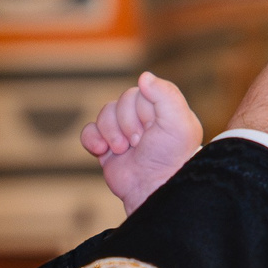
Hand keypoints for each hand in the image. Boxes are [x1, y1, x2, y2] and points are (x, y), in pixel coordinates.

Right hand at [79, 71, 202, 213]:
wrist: (151, 191)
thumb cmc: (170, 159)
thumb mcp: (178, 123)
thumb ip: (166, 94)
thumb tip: (144, 76)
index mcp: (165, 111)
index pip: (142, 91)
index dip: (142, 109)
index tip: (152, 129)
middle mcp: (145, 120)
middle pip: (121, 101)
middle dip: (126, 123)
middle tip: (139, 143)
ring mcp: (124, 134)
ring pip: (104, 113)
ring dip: (111, 132)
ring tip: (124, 150)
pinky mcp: (106, 148)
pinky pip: (89, 131)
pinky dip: (92, 139)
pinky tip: (101, 150)